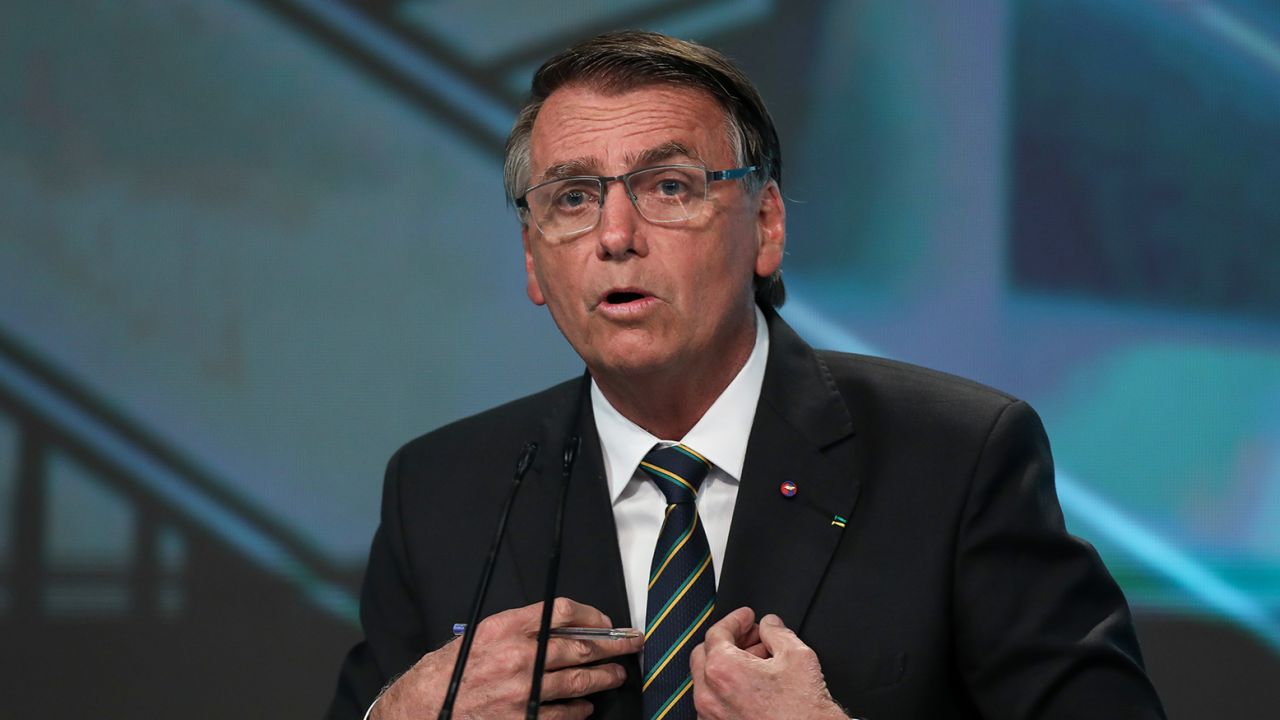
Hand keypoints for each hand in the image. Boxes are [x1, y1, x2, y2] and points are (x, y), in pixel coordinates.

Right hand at [372, 597, 641, 719]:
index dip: (591, 614)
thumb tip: (559, 628)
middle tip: (631, 644)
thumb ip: (517, 630)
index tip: (605, 620)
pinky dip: (581, 709)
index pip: (561, 610)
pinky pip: (565, 714)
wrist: (422, 711)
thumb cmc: (446, 674)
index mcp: (505, 628)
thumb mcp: (477, 637)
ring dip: (604, 677)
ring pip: (579, 680)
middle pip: (580, 646)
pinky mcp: (525, 719)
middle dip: (613, 645)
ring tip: (617, 674)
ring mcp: (524, 692)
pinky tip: (587, 705)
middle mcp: (518, 657)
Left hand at [690, 607, 848, 719]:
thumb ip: (777, 631)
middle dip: (729, 640)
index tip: (746, 617)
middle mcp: (709, 695)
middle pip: (705, 653)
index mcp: (723, 670)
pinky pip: (714, 701)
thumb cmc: (804, 712)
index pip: (717, 632)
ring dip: (729, 663)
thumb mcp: (797, 656)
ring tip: (758, 660)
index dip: (735, 619)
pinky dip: (728, 687)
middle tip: (752, 636)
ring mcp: (711, 716)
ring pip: (708, 679)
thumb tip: (770, 625)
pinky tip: (753, 684)